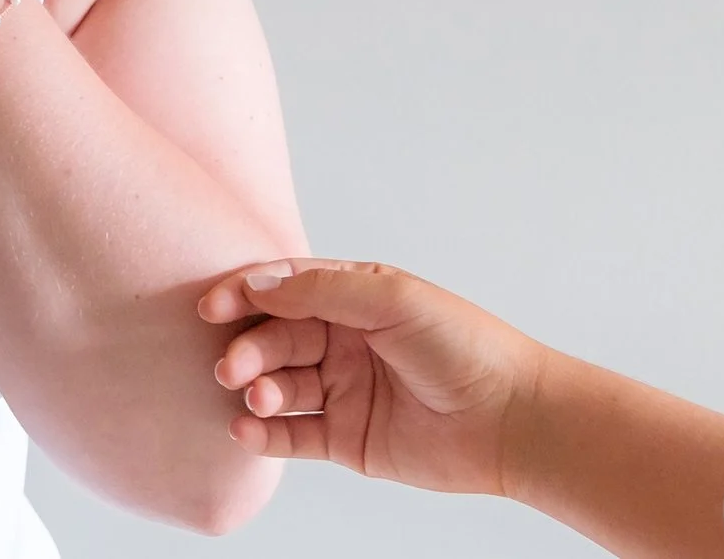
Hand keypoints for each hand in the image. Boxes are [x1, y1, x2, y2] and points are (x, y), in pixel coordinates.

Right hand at [198, 260, 547, 497]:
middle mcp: (344, 341)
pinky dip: (264, 433)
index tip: (212, 306)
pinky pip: (293, 434)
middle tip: (231, 366)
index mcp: (355, 298)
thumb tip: (260, 284)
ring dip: (256, 390)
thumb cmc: (464, 347)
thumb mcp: (392, 299)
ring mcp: (344, 390)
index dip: (245, 294)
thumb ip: (323, 290)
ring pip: (279, 385)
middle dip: (248, 349)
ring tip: (256, 398)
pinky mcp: (347, 439)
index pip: (285, 288)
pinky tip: (246, 430)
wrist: (511, 420)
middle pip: (276, 338)